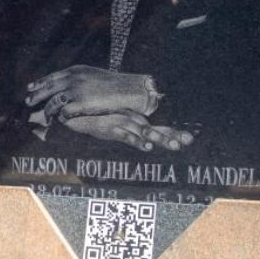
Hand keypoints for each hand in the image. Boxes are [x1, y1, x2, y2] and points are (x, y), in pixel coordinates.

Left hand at [26, 66, 155, 117]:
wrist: (127, 90)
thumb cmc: (111, 84)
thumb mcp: (91, 75)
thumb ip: (77, 78)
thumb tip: (63, 85)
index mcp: (75, 71)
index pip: (51, 77)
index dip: (39, 83)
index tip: (30, 88)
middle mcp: (72, 79)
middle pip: (47, 89)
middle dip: (36, 96)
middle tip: (27, 102)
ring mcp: (76, 91)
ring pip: (53, 103)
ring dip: (47, 111)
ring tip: (44, 116)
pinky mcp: (80, 104)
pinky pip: (63, 113)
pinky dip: (61, 117)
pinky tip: (59, 120)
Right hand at [61, 111, 193, 151]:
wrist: (69, 113)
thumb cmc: (90, 119)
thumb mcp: (110, 126)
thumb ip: (125, 131)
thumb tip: (142, 142)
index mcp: (132, 120)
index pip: (156, 127)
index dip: (173, 132)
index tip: (190, 139)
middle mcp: (129, 120)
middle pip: (154, 129)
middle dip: (171, 135)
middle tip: (188, 141)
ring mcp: (118, 123)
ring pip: (143, 131)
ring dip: (158, 137)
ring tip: (173, 145)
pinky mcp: (106, 128)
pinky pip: (123, 135)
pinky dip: (135, 140)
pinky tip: (146, 145)